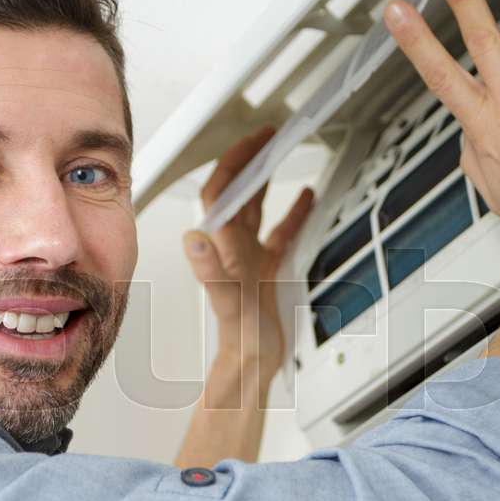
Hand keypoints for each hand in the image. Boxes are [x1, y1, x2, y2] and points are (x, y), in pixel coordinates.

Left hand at [182, 127, 314, 386]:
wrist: (252, 365)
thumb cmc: (240, 337)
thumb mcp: (228, 300)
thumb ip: (210, 269)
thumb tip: (193, 236)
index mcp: (222, 246)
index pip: (222, 192)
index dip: (235, 162)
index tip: (254, 141)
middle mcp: (231, 246)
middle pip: (236, 192)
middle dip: (250, 160)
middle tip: (267, 136)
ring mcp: (248, 255)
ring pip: (256, 206)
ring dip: (266, 179)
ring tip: (280, 154)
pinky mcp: (266, 268)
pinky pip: (280, 231)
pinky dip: (294, 212)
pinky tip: (306, 198)